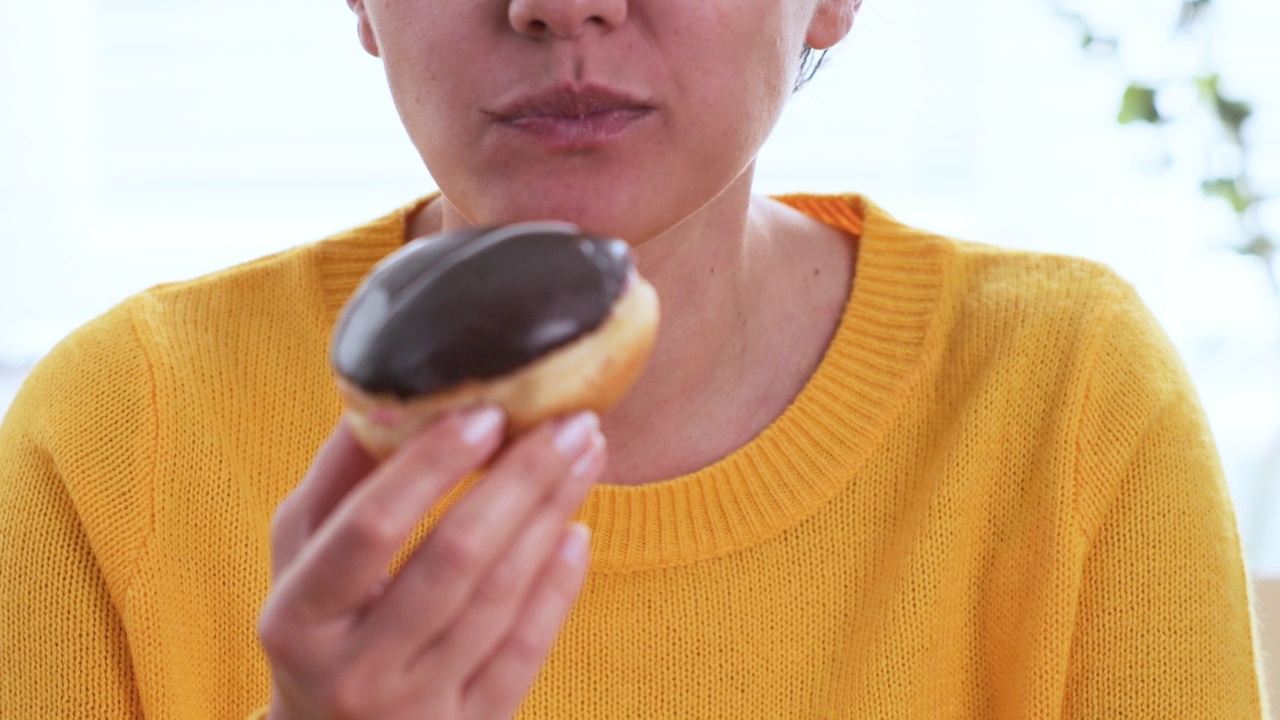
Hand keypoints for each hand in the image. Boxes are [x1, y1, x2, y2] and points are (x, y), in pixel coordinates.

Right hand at [258, 407, 602, 718]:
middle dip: (520, 480)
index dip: (431, 465)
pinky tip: (577, 530)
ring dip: (551, 516)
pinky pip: (526, 649)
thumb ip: (339, 478)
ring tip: (585, 455)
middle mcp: (354, 673)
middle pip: (453, 559)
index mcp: (298, 621)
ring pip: (500, 599)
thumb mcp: (299, 557)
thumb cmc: (318, 628)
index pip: (371, 528)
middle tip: (569, 421)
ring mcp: (416, 711)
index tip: (488, 412)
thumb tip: (394, 394)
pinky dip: (559, 585)